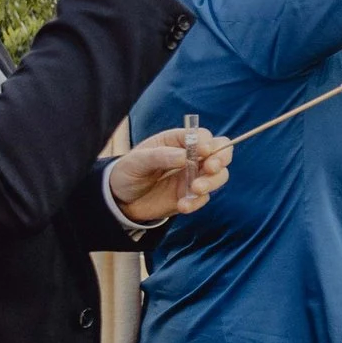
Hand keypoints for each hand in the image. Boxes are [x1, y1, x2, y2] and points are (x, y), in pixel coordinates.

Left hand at [108, 127, 229, 220]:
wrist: (120, 200)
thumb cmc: (127, 172)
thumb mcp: (136, 161)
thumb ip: (160, 156)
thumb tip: (185, 156)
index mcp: (177, 142)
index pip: (202, 136)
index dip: (207, 142)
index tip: (203, 152)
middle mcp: (191, 157)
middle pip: (220, 153)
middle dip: (221, 160)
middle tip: (211, 168)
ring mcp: (193, 177)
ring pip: (219, 176)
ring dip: (211, 182)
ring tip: (195, 190)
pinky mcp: (192, 196)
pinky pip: (204, 198)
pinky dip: (196, 202)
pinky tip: (182, 205)